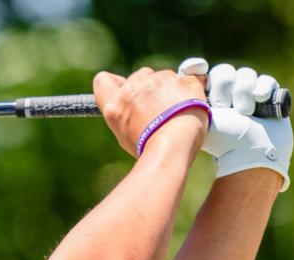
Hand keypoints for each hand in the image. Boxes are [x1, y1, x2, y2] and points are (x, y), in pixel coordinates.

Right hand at [93, 66, 207, 157]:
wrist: (174, 147)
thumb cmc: (149, 149)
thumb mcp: (125, 135)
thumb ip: (125, 114)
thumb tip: (132, 107)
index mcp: (115, 104)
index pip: (103, 80)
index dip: (115, 84)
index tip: (125, 91)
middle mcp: (134, 87)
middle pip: (140, 76)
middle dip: (148, 88)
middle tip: (158, 110)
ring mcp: (160, 80)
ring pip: (164, 76)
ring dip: (169, 89)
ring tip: (176, 114)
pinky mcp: (184, 80)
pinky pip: (189, 79)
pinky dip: (189, 91)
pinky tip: (191, 106)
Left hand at [179, 57, 293, 190]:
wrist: (250, 155)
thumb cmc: (222, 142)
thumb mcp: (198, 121)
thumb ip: (185, 104)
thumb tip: (169, 84)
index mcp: (206, 97)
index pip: (200, 73)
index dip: (197, 68)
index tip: (198, 68)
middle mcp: (227, 92)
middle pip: (223, 72)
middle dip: (223, 86)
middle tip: (223, 105)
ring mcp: (248, 93)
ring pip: (245, 74)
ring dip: (243, 91)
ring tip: (244, 111)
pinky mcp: (268, 96)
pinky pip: (266, 81)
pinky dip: (263, 89)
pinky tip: (259, 99)